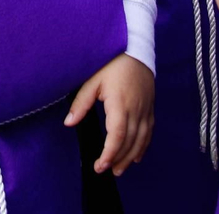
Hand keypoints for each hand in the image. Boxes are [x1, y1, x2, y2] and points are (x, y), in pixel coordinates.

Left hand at [66, 53, 153, 175]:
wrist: (135, 47)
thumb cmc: (112, 62)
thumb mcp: (92, 80)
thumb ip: (81, 103)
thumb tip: (69, 123)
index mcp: (120, 103)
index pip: (117, 136)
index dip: (109, 154)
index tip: (99, 165)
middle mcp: (136, 109)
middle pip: (130, 141)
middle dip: (119, 159)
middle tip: (107, 171)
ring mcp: (145, 108)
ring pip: (142, 139)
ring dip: (131, 156)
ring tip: (120, 169)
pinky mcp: (150, 105)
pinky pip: (149, 130)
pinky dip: (144, 145)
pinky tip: (137, 155)